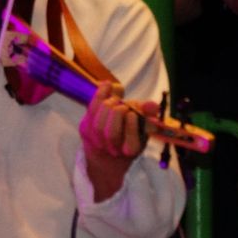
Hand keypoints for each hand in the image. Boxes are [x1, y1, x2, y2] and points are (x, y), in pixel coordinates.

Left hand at [79, 82, 155, 200]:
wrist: (106, 152)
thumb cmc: (128, 133)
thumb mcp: (143, 126)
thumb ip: (149, 115)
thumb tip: (152, 106)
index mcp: (130, 151)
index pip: (131, 144)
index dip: (131, 125)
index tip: (132, 114)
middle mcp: (112, 150)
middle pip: (112, 134)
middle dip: (118, 114)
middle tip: (124, 105)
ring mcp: (96, 141)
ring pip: (99, 124)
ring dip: (107, 106)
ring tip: (115, 99)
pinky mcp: (85, 130)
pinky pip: (90, 112)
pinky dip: (99, 96)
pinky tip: (107, 86)